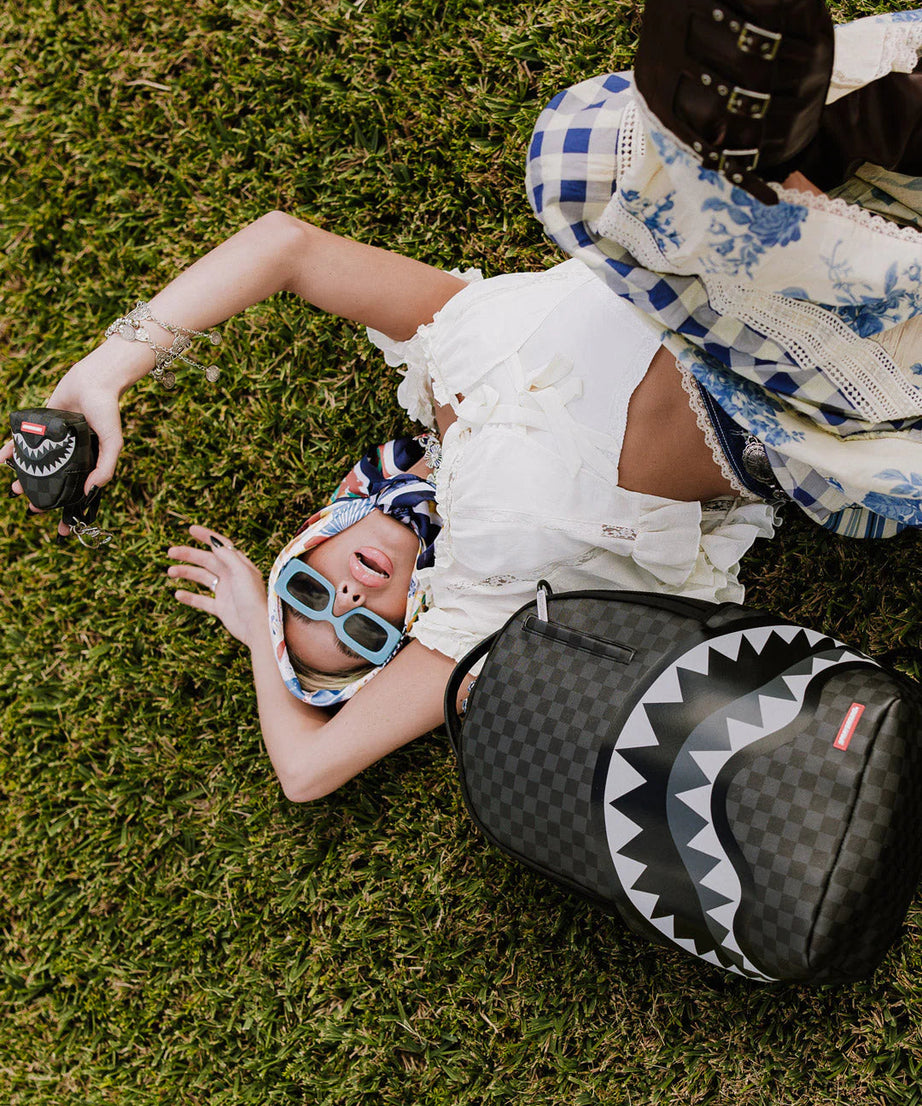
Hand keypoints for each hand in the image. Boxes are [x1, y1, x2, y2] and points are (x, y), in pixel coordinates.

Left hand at [1, 338, 150, 531]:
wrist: (94, 381)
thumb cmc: (108, 412)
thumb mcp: (113, 443)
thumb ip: (105, 468)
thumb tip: (88, 493)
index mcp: (89, 460)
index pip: (78, 491)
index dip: (71, 511)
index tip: (63, 530)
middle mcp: (70, 453)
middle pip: (54, 481)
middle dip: (43, 497)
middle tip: (32, 508)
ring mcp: (53, 440)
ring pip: (36, 464)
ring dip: (24, 478)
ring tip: (16, 490)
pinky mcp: (40, 425)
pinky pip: (22, 441)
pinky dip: (10, 451)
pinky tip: (0, 460)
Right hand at [167, 524, 267, 647]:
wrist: (256, 627)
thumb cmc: (253, 599)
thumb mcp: (243, 573)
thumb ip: (229, 557)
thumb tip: (215, 543)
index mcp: (240, 565)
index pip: (221, 546)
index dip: (207, 536)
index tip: (190, 529)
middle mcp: (233, 576)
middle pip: (207, 560)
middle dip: (189, 555)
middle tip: (171, 552)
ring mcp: (226, 592)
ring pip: (202, 578)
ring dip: (186, 573)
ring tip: (170, 572)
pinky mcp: (221, 608)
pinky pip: (202, 600)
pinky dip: (190, 597)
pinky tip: (177, 594)